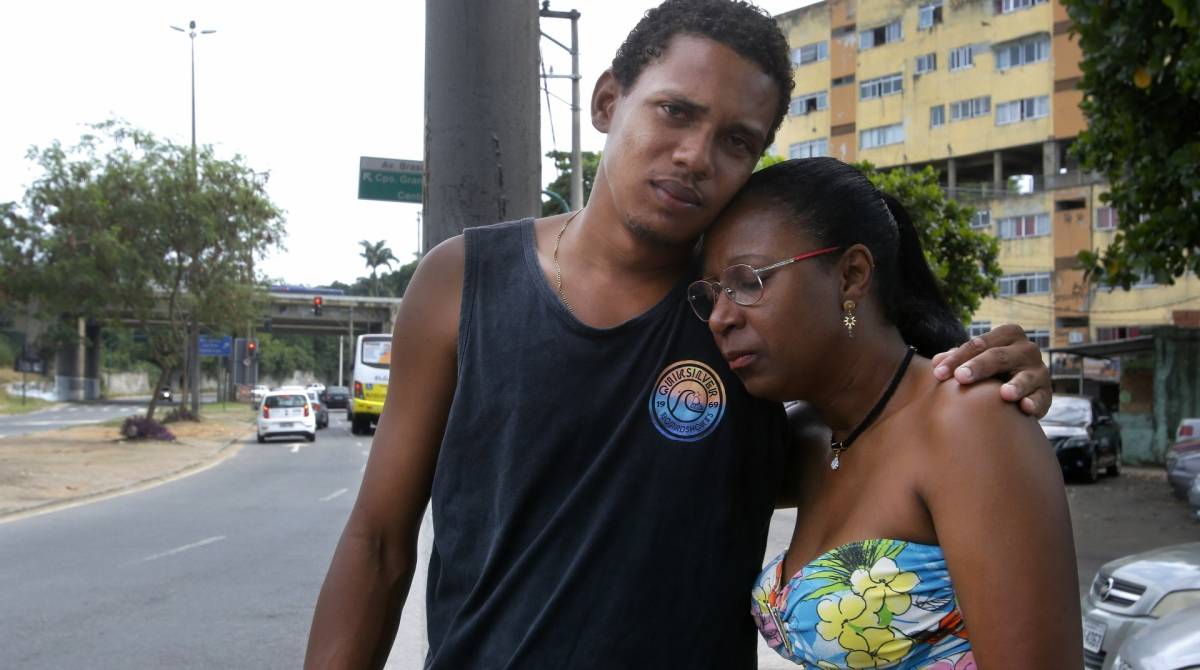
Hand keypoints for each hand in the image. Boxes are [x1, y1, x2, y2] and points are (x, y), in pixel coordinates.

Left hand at [931, 323, 1050, 416]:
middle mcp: (1026, 349)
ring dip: (1016, 385)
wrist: (1022, 386)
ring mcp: (1038, 371)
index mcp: (1008, 335)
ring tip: (1005, 394)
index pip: (979, 344)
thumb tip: (936, 362)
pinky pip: (1042, 398)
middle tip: (961, 378)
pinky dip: (1035, 403)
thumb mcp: (976, 359)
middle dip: (978, 367)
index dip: (957, 358)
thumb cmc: (992, 368)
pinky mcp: (1046, 393)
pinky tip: (1025, 408)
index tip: (938, 373)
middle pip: (999, 356)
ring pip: (1026, 377)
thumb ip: (957, 359)